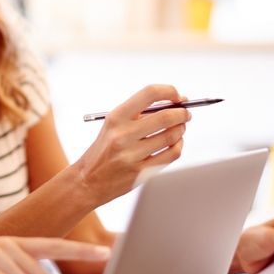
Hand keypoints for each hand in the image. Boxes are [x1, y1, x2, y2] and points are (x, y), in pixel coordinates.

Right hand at [73, 85, 189, 205]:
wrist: (87, 181)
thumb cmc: (103, 150)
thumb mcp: (112, 126)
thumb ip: (138, 114)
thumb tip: (174, 102)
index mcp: (116, 118)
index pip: (149, 94)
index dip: (169, 92)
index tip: (177, 96)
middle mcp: (123, 135)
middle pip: (166, 116)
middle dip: (182, 113)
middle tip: (186, 113)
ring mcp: (132, 155)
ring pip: (172, 136)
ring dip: (181, 129)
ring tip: (180, 128)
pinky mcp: (141, 172)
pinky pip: (171, 155)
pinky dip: (178, 146)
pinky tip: (175, 143)